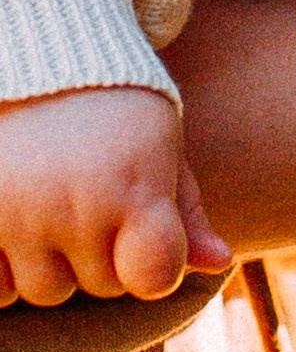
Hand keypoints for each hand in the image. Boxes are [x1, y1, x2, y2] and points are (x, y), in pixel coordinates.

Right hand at [0, 87, 229, 304]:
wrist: (40, 61)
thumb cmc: (115, 109)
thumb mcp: (161, 146)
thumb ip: (186, 211)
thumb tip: (218, 262)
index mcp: (134, 185)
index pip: (156, 277)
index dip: (156, 265)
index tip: (146, 236)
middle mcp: (74, 205)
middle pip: (103, 286)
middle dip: (105, 256)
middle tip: (95, 202)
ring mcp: (16, 215)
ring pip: (46, 290)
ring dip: (54, 264)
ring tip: (55, 209)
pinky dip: (4, 269)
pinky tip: (17, 225)